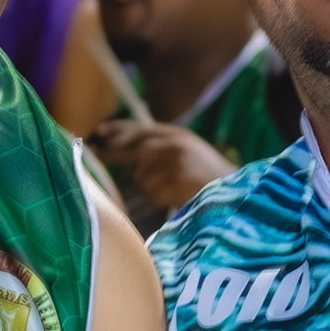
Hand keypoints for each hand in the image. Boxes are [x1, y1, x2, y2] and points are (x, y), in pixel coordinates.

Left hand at [86, 119, 233, 213]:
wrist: (237, 196)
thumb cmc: (210, 181)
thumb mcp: (188, 155)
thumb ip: (162, 151)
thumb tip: (129, 154)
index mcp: (179, 135)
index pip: (141, 129)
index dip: (116, 130)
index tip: (95, 132)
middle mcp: (176, 144)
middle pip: (134, 148)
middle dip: (112, 152)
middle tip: (92, 151)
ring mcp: (175, 162)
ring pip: (142, 178)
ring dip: (152, 188)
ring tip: (176, 191)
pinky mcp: (176, 180)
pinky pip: (154, 195)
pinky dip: (162, 201)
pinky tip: (179, 199)